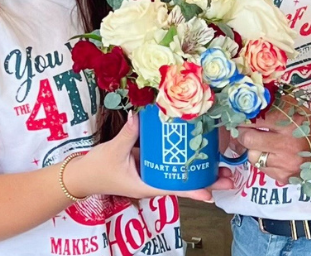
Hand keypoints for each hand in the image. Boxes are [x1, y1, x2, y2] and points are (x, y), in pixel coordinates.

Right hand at [65, 112, 232, 202]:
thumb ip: (128, 134)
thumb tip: (140, 116)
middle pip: (184, 183)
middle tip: (228, 174)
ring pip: (179, 172)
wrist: (81, 173)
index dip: (194, 191)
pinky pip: (169, 160)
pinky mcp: (148, 162)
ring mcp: (152, 171)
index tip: (212, 194)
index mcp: (147, 185)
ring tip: (221, 162)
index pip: (175, 189)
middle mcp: (153, 180)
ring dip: (199, 168)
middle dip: (206, 180)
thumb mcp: (113, 151)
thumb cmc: (97, 169)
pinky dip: (181, 155)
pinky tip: (194, 145)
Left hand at [235, 100, 310, 184]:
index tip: (241, 115)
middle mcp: (286, 144)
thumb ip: (277, 104)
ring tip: (261, 143)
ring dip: (253, 149)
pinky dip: (263, 161)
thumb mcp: (299, 110)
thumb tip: (254, 100)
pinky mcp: (284, 177)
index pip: (256, 118)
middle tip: (245, 129)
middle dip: (243, 133)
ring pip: (252, 156)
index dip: (245, 116)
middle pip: (248, 138)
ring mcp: (285, 163)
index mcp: (290, 123)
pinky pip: (261, 168)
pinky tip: (273, 154)